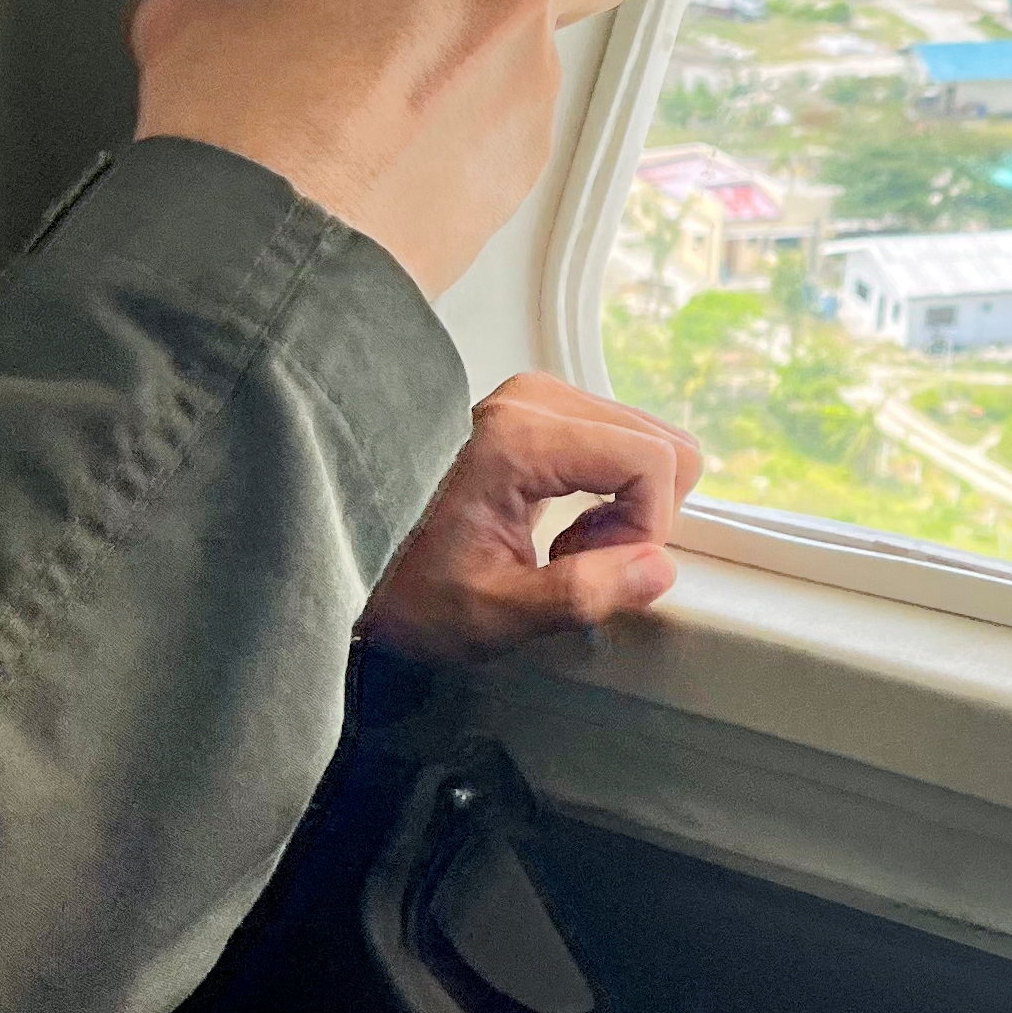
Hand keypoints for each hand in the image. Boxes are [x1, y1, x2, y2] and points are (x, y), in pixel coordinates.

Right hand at [129, 0, 629, 294]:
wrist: (264, 246)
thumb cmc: (241, 123)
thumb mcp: (206, 9)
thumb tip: (227, 5)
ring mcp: (529, 70)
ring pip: (548, 46)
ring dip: (495, 59)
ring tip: (408, 98)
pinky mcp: (529, 154)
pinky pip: (522, 122)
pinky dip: (480, 130)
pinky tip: (409, 155)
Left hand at [362, 374, 703, 658]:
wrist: (351, 560)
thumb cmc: (405, 589)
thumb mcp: (494, 614)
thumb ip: (581, 594)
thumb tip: (657, 569)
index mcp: (518, 439)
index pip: (652, 461)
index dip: (650, 527)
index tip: (607, 571)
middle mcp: (531, 400)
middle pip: (660, 445)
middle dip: (642, 516)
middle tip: (585, 562)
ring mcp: (535, 398)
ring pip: (647, 443)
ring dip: (627, 507)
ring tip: (567, 547)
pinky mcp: (538, 408)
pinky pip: (619, 443)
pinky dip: (611, 492)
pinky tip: (564, 526)